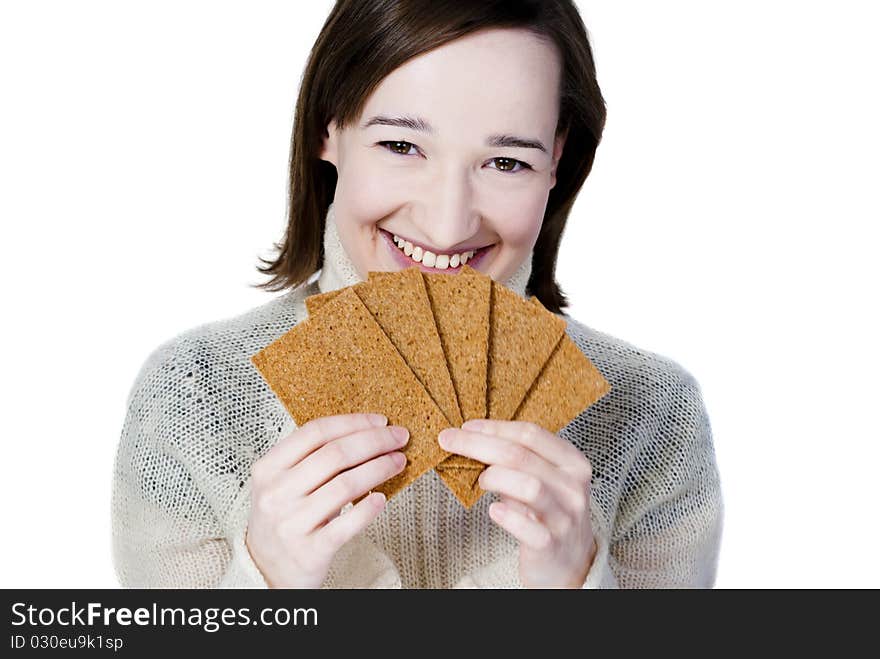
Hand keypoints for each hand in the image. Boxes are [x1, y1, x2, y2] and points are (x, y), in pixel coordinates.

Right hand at [245, 413, 407, 587]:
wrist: (265, 570)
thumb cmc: (284, 517)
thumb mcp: (283, 483)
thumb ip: (312, 459)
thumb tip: (366, 432)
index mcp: (268, 468)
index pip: (315, 432)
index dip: (353, 422)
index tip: (380, 421)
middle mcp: (276, 493)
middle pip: (335, 454)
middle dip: (375, 441)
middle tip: (399, 437)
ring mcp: (292, 523)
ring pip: (346, 485)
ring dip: (379, 468)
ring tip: (398, 462)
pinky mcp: (310, 551)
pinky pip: (347, 524)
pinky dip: (369, 509)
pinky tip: (382, 499)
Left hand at [439, 419, 596, 587]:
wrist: (570, 562)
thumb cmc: (547, 514)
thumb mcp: (540, 480)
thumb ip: (515, 461)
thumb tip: (470, 438)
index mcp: (572, 463)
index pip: (531, 434)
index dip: (494, 427)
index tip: (466, 426)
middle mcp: (572, 487)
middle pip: (521, 455)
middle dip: (478, 445)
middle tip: (449, 441)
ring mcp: (565, 517)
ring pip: (529, 486)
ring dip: (496, 477)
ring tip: (481, 481)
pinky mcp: (552, 546)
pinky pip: (529, 529)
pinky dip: (507, 517)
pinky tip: (494, 511)